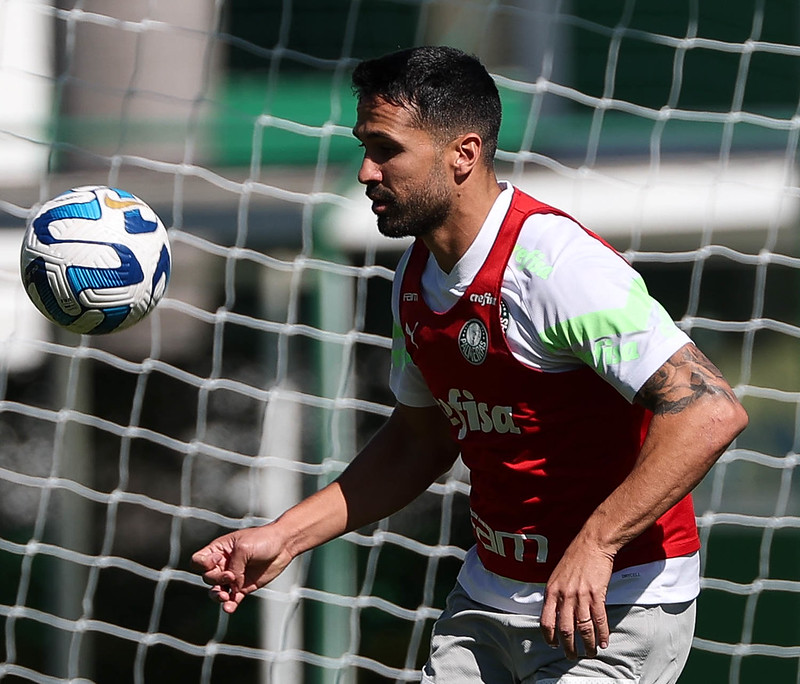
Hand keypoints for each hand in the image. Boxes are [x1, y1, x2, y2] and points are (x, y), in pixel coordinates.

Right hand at [191, 525, 290, 612]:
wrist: (283, 545)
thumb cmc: (263, 539)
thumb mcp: (244, 548)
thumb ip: (234, 566)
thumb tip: (232, 585)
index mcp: (219, 549)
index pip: (198, 560)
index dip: (204, 564)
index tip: (218, 560)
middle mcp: (223, 564)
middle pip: (207, 577)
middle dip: (216, 579)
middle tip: (231, 576)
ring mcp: (233, 576)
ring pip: (216, 591)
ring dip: (218, 596)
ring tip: (225, 598)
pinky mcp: (244, 587)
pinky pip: (232, 600)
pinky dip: (229, 605)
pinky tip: (230, 608)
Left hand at [540, 538, 614, 659]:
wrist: (592, 544)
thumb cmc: (574, 558)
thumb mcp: (556, 575)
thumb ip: (555, 594)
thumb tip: (554, 613)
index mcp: (552, 591)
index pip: (546, 621)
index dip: (549, 637)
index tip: (554, 645)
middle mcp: (564, 596)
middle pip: (565, 630)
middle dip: (568, 647)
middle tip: (572, 656)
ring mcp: (581, 596)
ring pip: (583, 628)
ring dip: (587, 644)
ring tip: (589, 653)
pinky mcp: (597, 594)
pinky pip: (599, 619)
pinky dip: (602, 634)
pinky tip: (603, 642)